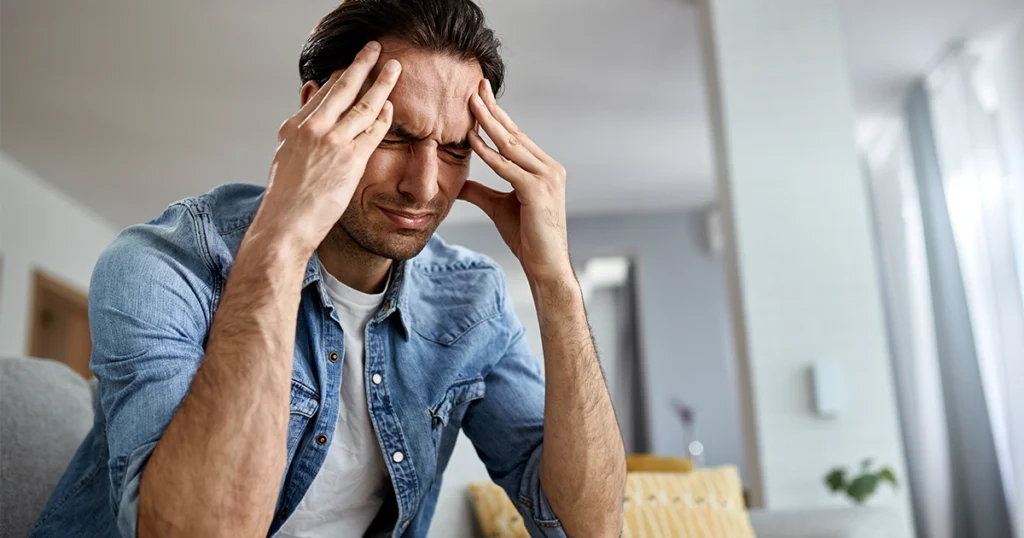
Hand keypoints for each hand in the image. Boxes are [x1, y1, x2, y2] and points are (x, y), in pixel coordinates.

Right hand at [252, 41, 399, 255]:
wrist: (285, 224)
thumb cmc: (287, 197)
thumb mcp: (286, 154)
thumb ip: (301, 125)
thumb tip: (311, 94)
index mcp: (295, 126)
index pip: (323, 92)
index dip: (342, 76)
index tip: (355, 65)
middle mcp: (313, 128)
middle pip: (343, 87)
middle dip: (362, 64)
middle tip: (376, 49)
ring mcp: (332, 142)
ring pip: (363, 104)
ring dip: (381, 83)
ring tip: (394, 68)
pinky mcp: (350, 160)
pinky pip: (373, 131)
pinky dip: (384, 116)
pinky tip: (392, 105)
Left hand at [459, 79, 572, 284]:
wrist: (545, 266)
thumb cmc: (527, 238)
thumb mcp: (499, 207)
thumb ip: (481, 192)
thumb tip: (459, 183)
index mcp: (544, 168)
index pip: (516, 136)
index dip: (497, 116)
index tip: (480, 96)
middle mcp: (549, 168)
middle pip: (514, 133)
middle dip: (493, 109)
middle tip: (475, 86)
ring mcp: (546, 178)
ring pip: (511, 145)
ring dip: (488, 122)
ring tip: (470, 102)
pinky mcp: (537, 190)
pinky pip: (506, 167)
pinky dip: (488, 153)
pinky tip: (472, 139)